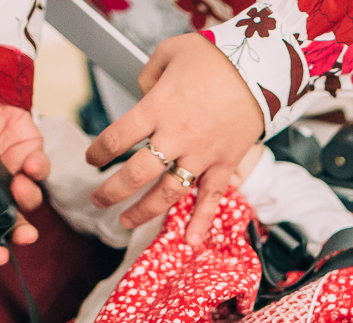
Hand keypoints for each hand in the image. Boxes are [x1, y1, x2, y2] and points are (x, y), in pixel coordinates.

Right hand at [0, 91, 49, 264]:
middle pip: (5, 218)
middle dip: (17, 230)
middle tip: (26, 235)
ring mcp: (10, 169)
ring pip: (27, 198)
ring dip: (27, 198)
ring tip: (20, 185)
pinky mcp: (30, 151)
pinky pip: (40, 170)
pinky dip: (39, 170)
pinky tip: (31, 162)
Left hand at [86, 33, 264, 246]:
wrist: (261, 70)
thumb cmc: (217, 58)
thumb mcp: (171, 51)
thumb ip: (149, 75)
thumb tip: (143, 93)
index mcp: (158, 108)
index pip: (116, 138)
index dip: (98, 151)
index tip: (91, 158)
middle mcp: (176, 136)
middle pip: (135, 173)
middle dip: (112, 190)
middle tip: (98, 199)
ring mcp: (201, 155)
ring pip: (167, 192)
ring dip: (143, 211)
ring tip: (126, 221)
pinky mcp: (224, 164)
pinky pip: (211, 198)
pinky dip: (202, 221)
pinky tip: (191, 241)